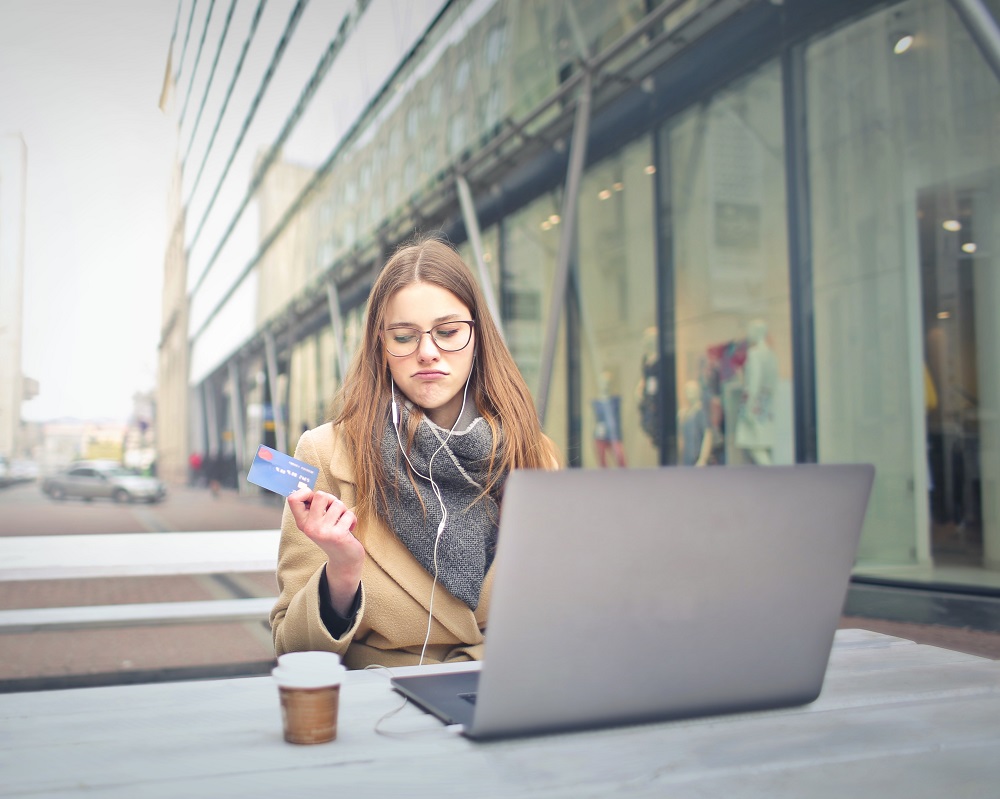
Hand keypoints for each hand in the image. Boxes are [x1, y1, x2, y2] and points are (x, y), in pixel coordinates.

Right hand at [288, 488, 364, 615]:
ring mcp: (323, 532)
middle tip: (334, 512)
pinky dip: (352, 520)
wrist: (344, 560)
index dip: (306, 492)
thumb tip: (305, 488)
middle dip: (332, 499)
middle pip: (320, 495)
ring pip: (337, 504)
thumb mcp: (318, 521)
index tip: (315, 499)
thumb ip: (313, 507)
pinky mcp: (337, 535)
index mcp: (302, 522)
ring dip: (344, 511)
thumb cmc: (333, 534)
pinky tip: (349, 530)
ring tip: (341, 523)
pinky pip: (349, 514)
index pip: (293, 498)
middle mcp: (309, 527)